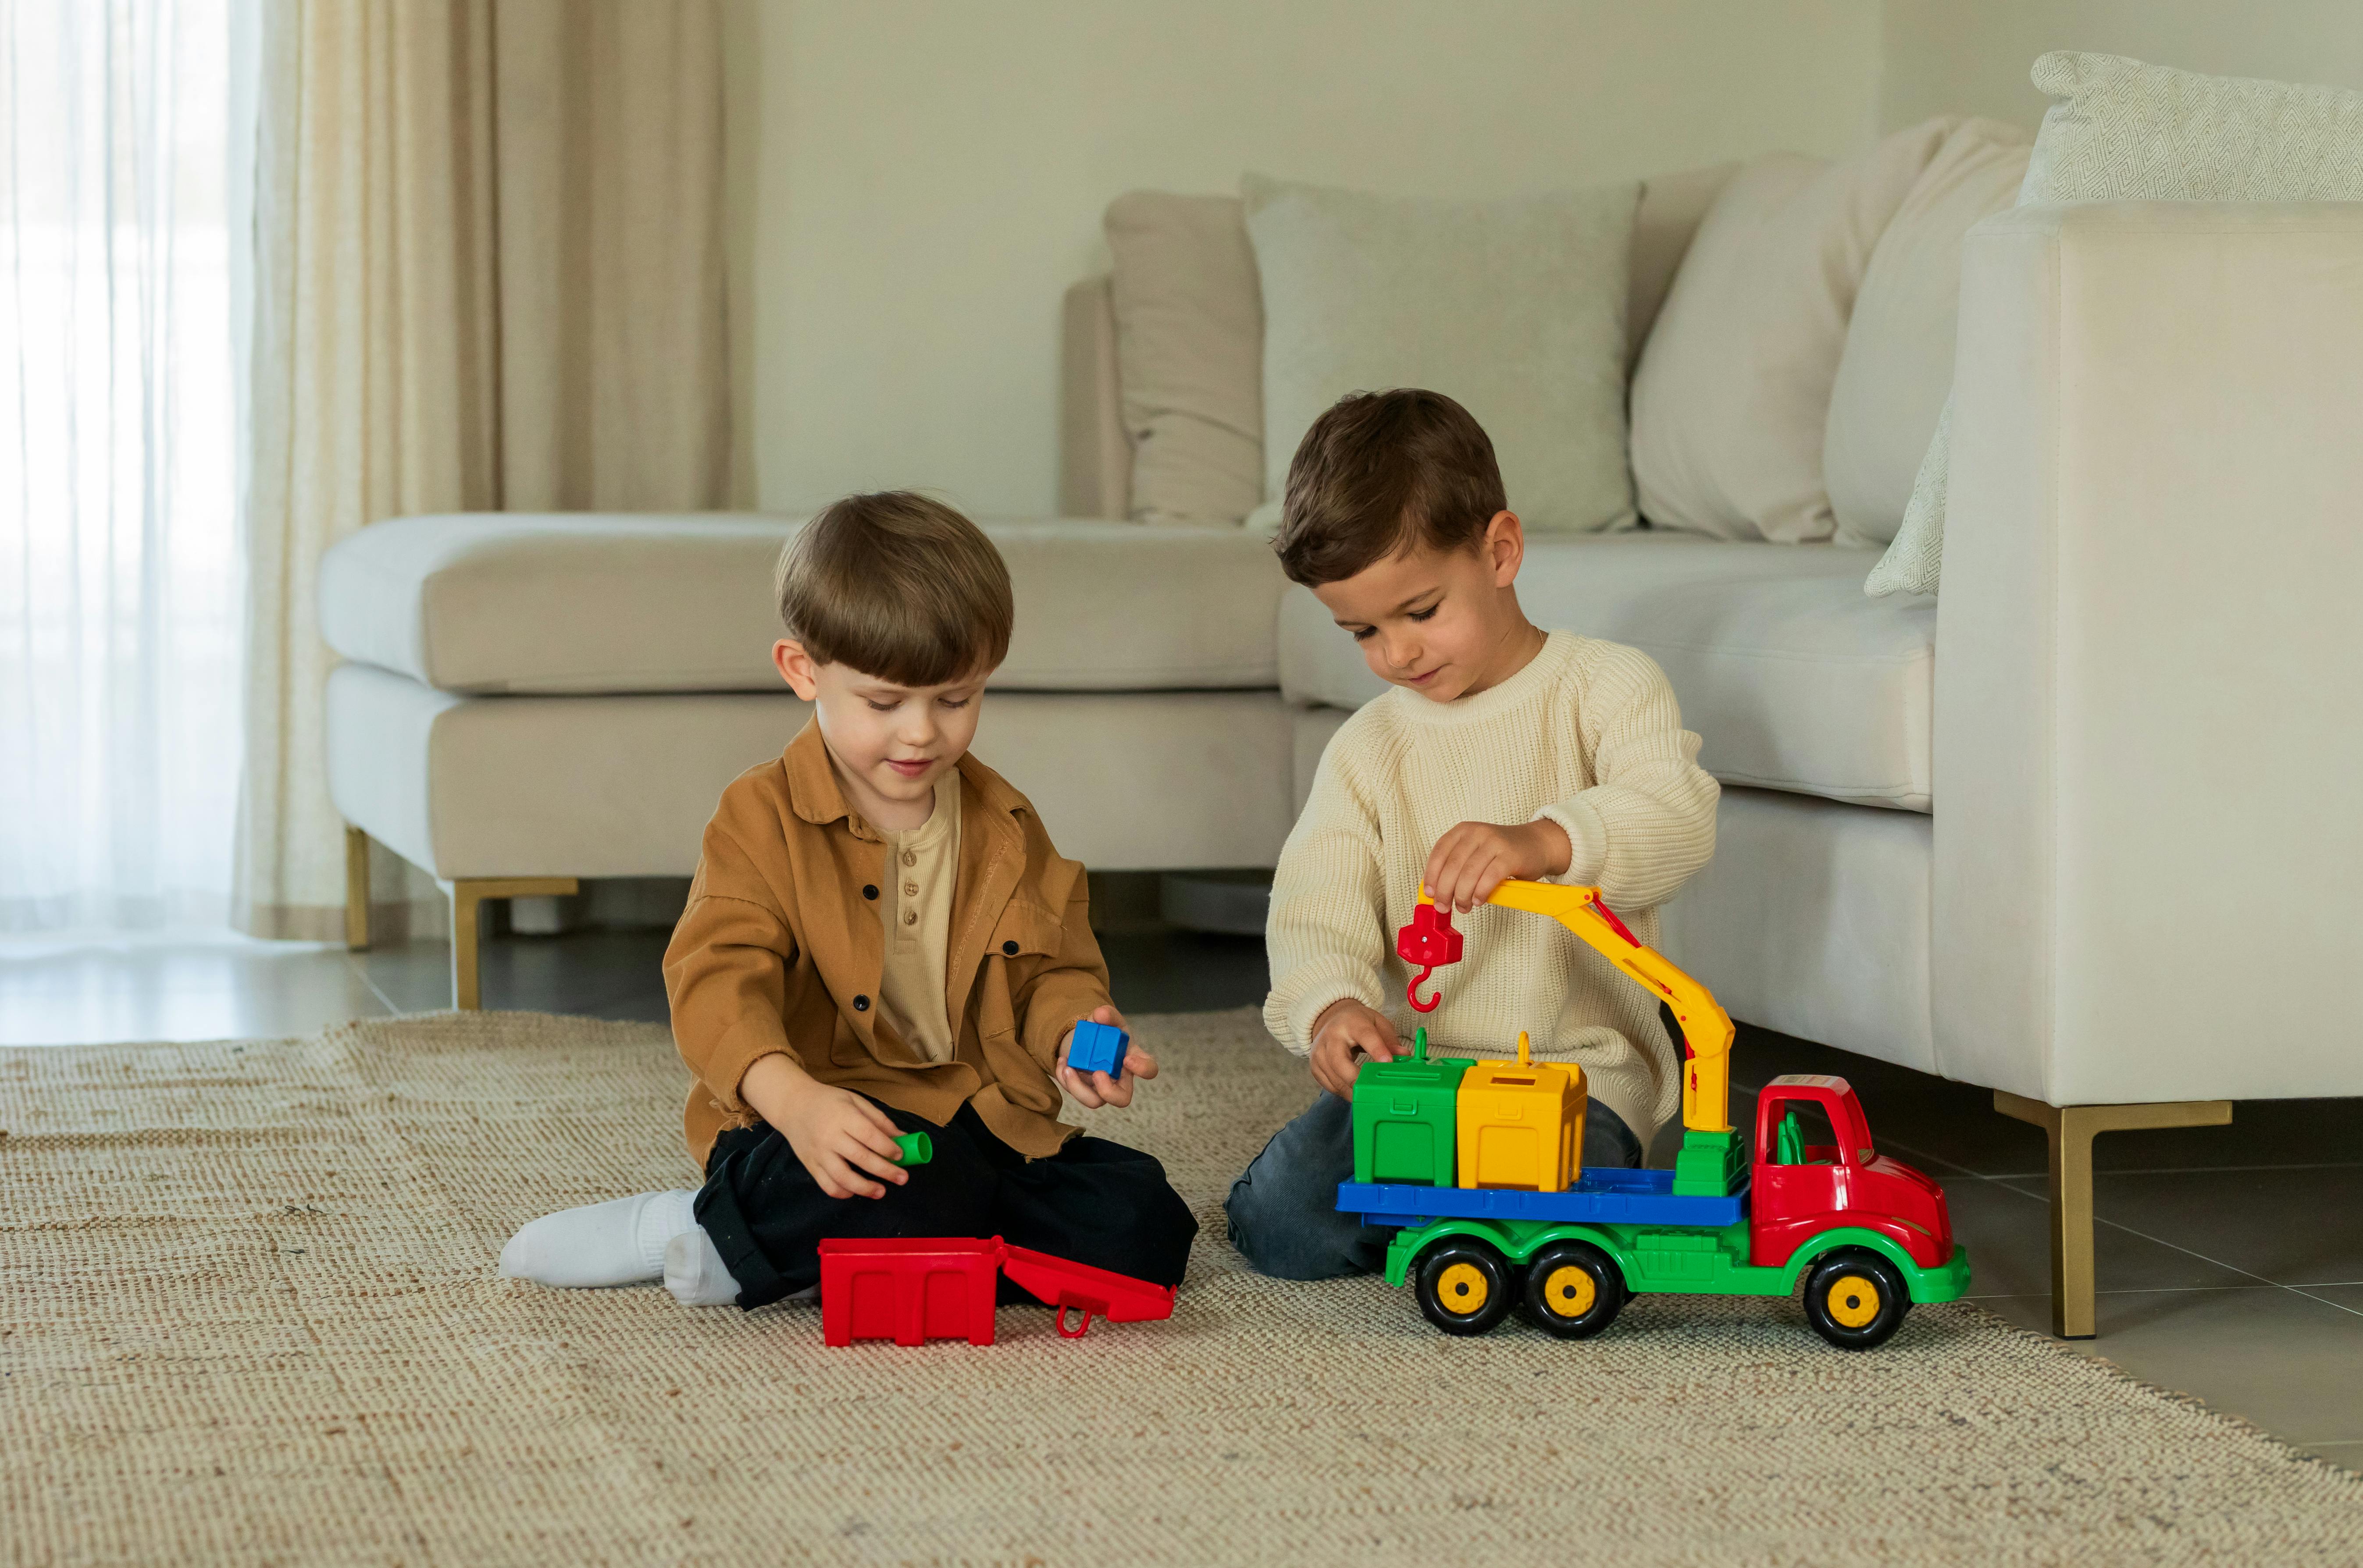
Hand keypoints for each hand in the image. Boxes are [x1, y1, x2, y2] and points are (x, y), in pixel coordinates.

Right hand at [740, 1052, 909, 1199]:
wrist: (792, 1105)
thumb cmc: (828, 1101)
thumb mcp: (855, 1101)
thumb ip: (879, 1120)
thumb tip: (903, 1138)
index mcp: (843, 1116)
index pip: (869, 1135)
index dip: (887, 1148)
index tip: (901, 1155)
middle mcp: (829, 1136)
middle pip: (860, 1158)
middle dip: (885, 1171)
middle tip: (902, 1178)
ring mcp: (818, 1153)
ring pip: (842, 1177)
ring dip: (865, 1188)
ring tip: (881, 1192)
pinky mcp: (810, 1165)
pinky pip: (827, 1185)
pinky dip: (843, 1192)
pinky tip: (856, 1191)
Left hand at [1055, 1004, 1157, 1108]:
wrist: (1086, 1037)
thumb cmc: (1105, 1031)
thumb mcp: (1108, 1019)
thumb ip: (1107, 1014)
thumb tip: (1101, 1014)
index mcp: (1134, 1059)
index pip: (1149, 1069)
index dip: (1142, 1069)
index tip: (1127, 1059)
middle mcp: (1120, 1078)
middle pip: (1122, 1099)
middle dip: (1108, 1091)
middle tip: (1097, 1073)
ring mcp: (1101, 1087)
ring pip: (1095, 1101)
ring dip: (1077, 1087)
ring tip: (1068, 1068)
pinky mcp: (1084, 1089)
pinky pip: (1075, 1092)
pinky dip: (1064, 1078)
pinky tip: (1063, 1062)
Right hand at [1308, 997, 1401, 1099]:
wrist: (1330, 1020)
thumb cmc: (1358, 1023)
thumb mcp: (1377, 1023)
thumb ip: (1390, 1040)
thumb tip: (1404, 1055)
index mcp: (1351, 1022)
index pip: (1364, 1035)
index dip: (1377, 1049)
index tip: (1388, 1063)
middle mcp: (1331, 1037)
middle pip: (1339, 1061)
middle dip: (1356, 1079)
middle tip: (1373, 1091)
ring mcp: (1320, 1053)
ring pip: (1334, 1078)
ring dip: (1352, 1091)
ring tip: (1368, 1097)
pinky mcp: (1315, 1067)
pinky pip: (1329, 1085)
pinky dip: (1343, 1092)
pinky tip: (1355, 1093)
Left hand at [1422, 818, 1571, 912]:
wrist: (1537, 843)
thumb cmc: (1502, 852)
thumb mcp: (1475, 852)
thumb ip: (1457, 866)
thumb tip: (1436, 891)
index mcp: (1463, 831)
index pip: (1439, 853)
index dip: (1431, 876)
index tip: (1430, 894)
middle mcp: (1477, 833)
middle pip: (1452, 866)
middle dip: (1445, 891)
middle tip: (1444, 906)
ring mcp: (1494, 842)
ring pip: (1469, 874)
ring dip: (1462, 895)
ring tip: (1464, 906)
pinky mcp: (1510, 856)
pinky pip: (1489, 878)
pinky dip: (1480, 893)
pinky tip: (1478, 901)